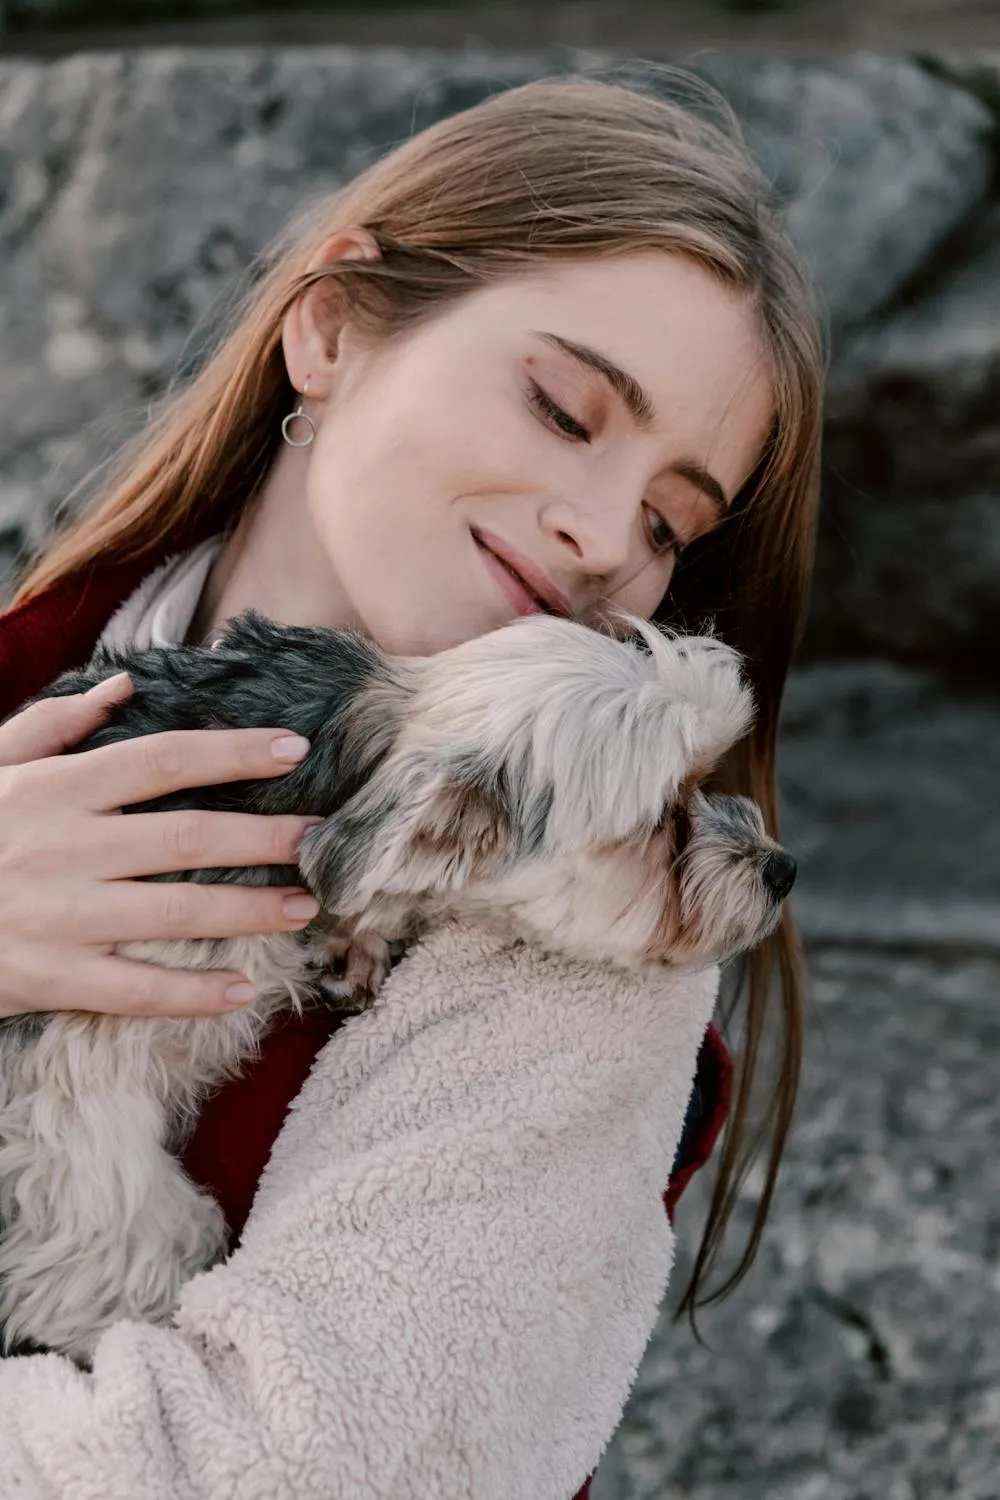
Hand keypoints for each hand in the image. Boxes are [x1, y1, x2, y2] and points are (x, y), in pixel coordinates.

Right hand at [0, 673, 323, 1017]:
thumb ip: (53, 725)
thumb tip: (121, 689)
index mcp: (58, 788)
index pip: (163, 759)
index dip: (233, 752)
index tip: (293, 748)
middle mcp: (67, 846)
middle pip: (186, 834)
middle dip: (262, 836)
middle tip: (323, 839)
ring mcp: (60, 914)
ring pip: (173, 910)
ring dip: (247, 910)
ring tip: (303, 908)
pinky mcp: (47, 977)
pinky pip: (132, 989)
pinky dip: (189, 993)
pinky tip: (240, 991)